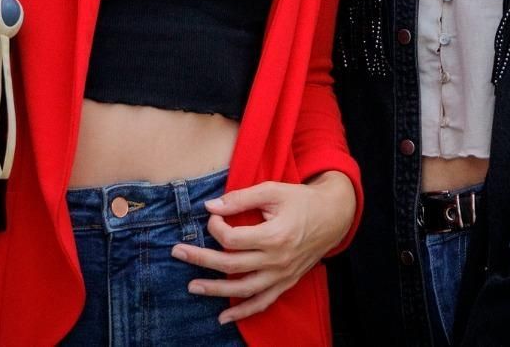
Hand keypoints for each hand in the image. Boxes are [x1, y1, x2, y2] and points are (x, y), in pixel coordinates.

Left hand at [171, 172, 356, 325]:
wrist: (333, 216)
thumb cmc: (300, 200)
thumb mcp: (272, 190)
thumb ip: (241, 198)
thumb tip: (210, 206)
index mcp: (274, 235)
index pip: (232, 238)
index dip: (215, 226)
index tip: (212, 215)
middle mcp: (277, 260)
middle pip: (231, 264)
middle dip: (200, 258)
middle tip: (177, 252)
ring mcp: (281, 275)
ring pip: (243, 289)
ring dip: (215, 290)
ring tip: (192, 287)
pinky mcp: (285, 283)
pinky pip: (262, 302)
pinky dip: (243, 312)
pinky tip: (223, 318)